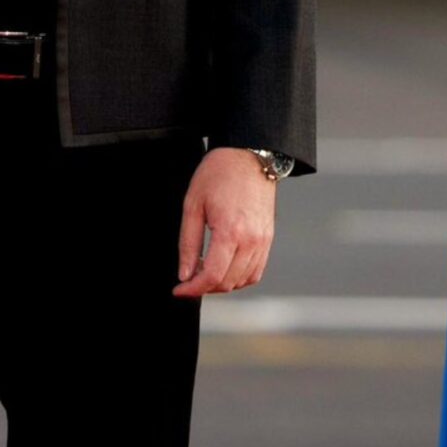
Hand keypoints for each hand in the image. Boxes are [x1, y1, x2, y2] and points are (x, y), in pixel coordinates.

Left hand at [174, 148, 277, 297]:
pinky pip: (256, 271)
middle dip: (204, 287)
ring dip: (221, 284)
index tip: (179, 290)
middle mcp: (251, 240)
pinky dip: (239, 277)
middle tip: (187, 278)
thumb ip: (188, 243)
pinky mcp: (268, 239)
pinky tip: (223, 267)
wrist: (249, 155)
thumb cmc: (218, 174)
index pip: (212, 275)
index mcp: (230, 231)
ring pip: (242, 281)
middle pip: (227, 282)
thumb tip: (185, 274)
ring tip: (204, 271)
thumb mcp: (192, 205)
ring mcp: (263, 241)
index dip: (193, 289)